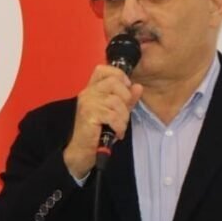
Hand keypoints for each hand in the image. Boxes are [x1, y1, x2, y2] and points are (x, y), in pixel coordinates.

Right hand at [62, 64, 142, 178]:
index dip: (118, 75)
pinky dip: (119, 126)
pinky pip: (113, 116)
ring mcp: (87, 103)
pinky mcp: (89, 115)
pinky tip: (116, 132)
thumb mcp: (116, 112)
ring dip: (123, 117)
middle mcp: (88, 93)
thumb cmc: (98, 131)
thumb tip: (138, 87)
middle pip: (114, 82)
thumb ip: (127, 99)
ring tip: (119, 126)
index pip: (103, 69)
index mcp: (92, 89)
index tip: (126, 88)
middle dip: (125, 99)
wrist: (83, 150)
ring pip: (116, 101)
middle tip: (123, 114)